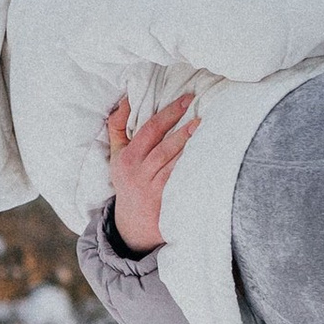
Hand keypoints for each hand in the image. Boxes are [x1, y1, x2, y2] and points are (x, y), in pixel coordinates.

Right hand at [105, 91, 196, 250]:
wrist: (133, 223)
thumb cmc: (128, 180)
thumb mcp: (117, 155)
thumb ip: (118, 127)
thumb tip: (125, 100)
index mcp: (127, 158)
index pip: (149, 130)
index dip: (168, 114)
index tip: (186, 100)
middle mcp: (138, 173)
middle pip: (163, 148)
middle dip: (182, 131)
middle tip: (200, 118)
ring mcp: (152, 188)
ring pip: (173, 165)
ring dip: (190, 149)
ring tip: (206, 132)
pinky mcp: (166, 202)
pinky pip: (181, 181)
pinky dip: (192, 169)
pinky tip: (206, 156)